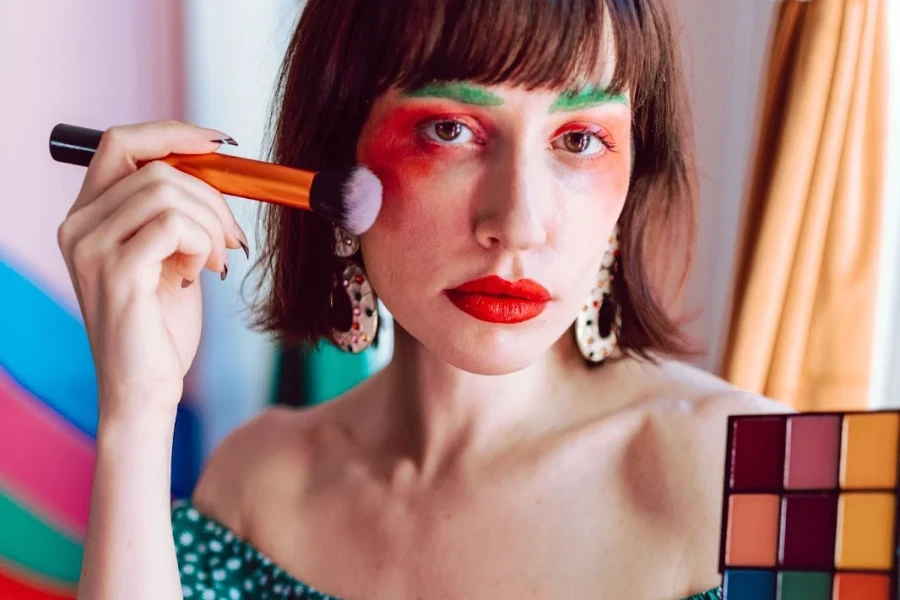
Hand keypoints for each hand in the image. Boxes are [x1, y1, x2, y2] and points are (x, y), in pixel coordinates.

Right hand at [57, 120, 248, 419]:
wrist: (146, 387)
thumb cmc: (161, 324)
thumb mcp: (169, 255)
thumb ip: (175, 212)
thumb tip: (215, 166)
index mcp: (88, 216)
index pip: (122, 142)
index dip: (175, 134)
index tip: (221, 144)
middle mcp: (79, 226)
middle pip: (155, 165)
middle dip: (211, 192)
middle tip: (233, 235)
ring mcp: (92, 248)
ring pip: (169, 191)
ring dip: (212, 222)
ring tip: (218, 260)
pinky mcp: (117, 272)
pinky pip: (176, 225)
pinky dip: (205, 243)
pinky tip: (204, 273)